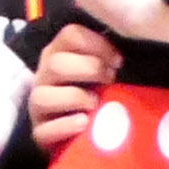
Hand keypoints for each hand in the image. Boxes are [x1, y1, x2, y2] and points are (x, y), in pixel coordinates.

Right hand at [21, 24, 121, 154]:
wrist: (76, 134)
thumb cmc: (93, 95)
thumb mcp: (99, 73)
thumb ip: (108, 60)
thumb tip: (130, 55)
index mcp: (59, 54)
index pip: (70, 35)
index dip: (96, 44)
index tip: (118, 60)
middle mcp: (44, 76)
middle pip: (56, 63)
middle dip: (89, 69)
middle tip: (111, 79)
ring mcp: (37, 106)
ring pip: (43, 96)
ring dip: (75, 97)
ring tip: (96, 104)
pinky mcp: (38, 133)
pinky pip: (45, 130)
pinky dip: (66, 126)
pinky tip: (84, 124)